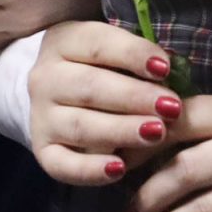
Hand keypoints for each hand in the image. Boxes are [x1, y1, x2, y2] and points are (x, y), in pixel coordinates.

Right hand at [26, 20, 182, 186]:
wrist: (60, 97)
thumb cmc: (101, 69)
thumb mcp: (112, 50)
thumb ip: (136, 57)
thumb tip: (169, 67)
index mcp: (62, 41)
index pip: (97, 44)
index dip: (133, 54)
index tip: (165, 68)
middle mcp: (44, 77)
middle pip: (90, 86)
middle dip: (134, 98)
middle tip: (171, 108)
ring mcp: (40, 116)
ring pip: (80, 126)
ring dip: (120, 131)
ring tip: (156, 133)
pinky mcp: (42, 151)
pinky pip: (62, 166)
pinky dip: (90, 170)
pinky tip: (119, 169)